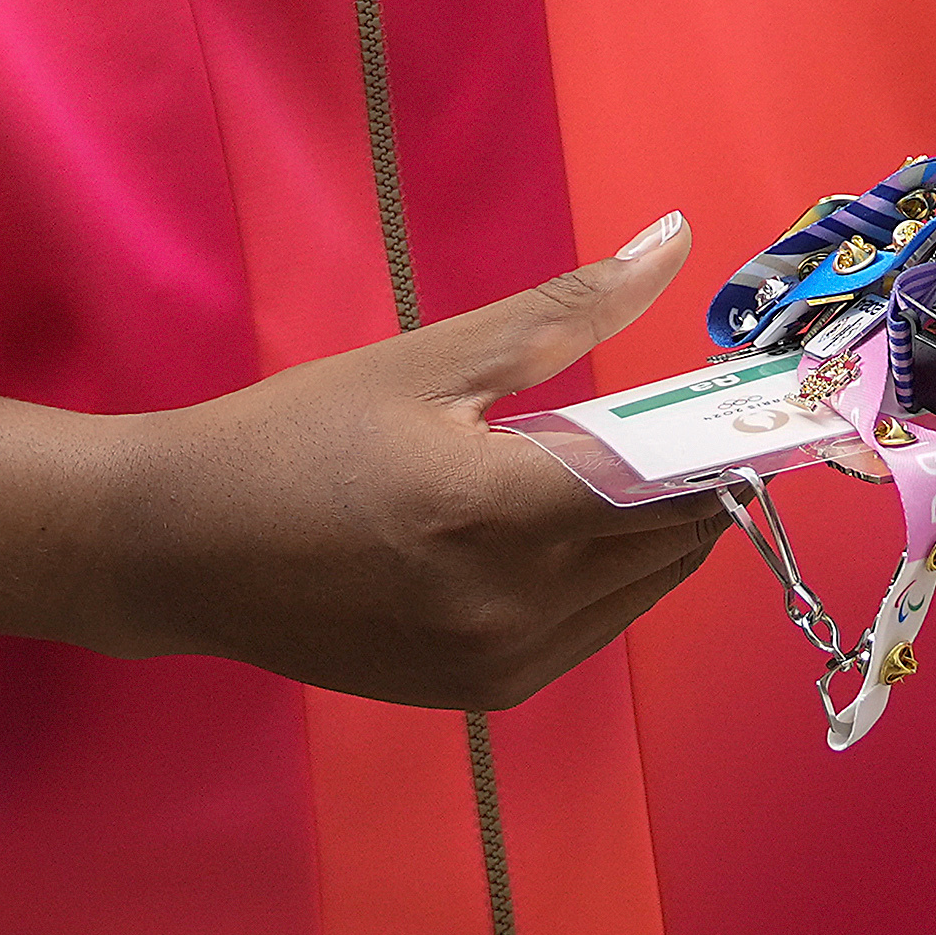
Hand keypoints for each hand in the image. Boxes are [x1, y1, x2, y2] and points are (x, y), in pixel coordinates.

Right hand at [63, 214, 727, 703]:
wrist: (181, 550)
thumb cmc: (297, 436)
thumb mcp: (429, 359)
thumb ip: (567, 309)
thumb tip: (673, 241)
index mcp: (497, 513)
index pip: (671, 486)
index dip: (727, 443)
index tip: (754, 404)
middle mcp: (510, 605)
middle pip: (669, 544)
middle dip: (700, 482)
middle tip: (693, 423)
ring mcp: (497, 663)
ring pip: (640, 592)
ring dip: (655, 534)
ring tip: (619, 468)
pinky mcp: (481, 694)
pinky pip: (591, 631)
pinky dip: (606, 579)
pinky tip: (566, 527)